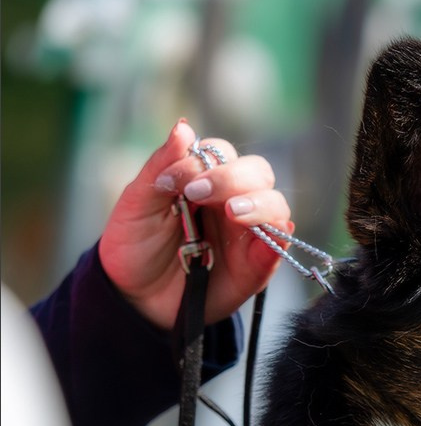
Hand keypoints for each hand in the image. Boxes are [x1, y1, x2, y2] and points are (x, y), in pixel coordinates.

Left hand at [99, 120, 291, 330]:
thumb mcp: (137, 204)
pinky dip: (276, 239)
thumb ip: (161, 166)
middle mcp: (231, 201)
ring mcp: (248, 233)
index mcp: (203, 181)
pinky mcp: (257, 265)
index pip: (222, 154)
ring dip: (260, 205)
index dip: (206, 161)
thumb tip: (184, 127)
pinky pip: (280, 246)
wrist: (134, 298)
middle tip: (199, 194)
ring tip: (233, 214)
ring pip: (276, 205)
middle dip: (234, 179)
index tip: (176, 182)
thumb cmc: (135, 247)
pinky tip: (259, 240)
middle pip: (257, 173)